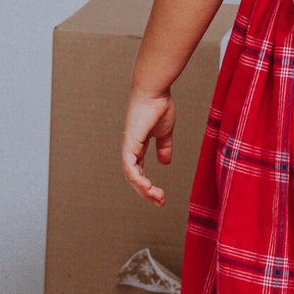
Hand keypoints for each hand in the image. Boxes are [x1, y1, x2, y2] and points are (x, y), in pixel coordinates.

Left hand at [122, 89, 175, 205]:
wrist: (154, 91)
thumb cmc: (159, 106)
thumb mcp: (165, 132)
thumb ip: (164, 147)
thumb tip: (165, 162)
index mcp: (137, 146)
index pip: (139, 171)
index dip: (148, 185)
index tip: (161, 196)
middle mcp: (130, 148)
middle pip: (134, 177)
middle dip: (146, 192)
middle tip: (160, 202)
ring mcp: (128, 147)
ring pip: (131, 176)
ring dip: (143, 189)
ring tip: (156, 197)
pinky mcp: (129, 144)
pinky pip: (130, 167)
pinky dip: (137, 179)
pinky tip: (147, 187)